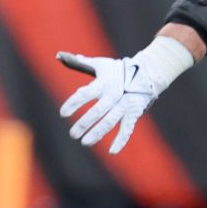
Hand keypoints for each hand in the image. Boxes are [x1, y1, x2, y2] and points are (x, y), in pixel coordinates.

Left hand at [56, 43, 182, 153]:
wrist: (147, 72)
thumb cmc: (118, 70)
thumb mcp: (100, 64)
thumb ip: (80, 63)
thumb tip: (60, 56)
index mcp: (104, 82)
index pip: (85, 93)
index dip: (73, 103)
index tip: (63, 113)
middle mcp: (114, 94)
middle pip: (97, 111)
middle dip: (84, 123)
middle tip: (72, 134)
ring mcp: (125, 105)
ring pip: (110, 122)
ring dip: (97, 133)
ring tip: (84, 142)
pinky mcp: (134, 113)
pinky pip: (127, 129)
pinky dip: (121, 141)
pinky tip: (111, 152)